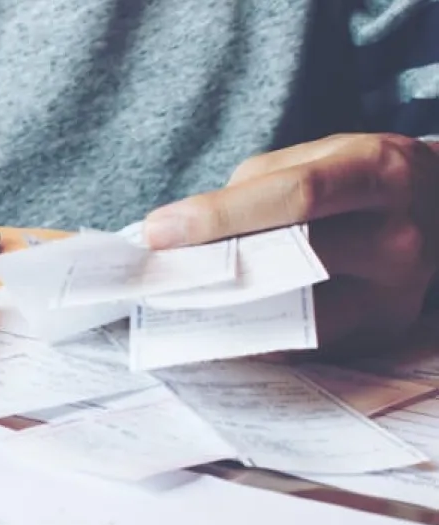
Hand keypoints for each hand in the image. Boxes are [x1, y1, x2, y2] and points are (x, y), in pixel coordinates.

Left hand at [142, 133, 438, 356]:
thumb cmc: (361, 178)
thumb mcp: (319, 157)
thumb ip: (255, 190)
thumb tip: (185, 236)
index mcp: (380, 173)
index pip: (295, 197)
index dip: (220, 215)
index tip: (157, 231)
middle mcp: (399, 237)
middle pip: (292, 259)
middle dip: (212, 270)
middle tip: (151, 276)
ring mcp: (396, 294)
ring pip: (296, 315)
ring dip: (225, 312)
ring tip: (170, 305)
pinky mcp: (383, 332)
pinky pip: (305, 342)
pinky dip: (254, 335)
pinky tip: (211, 327)